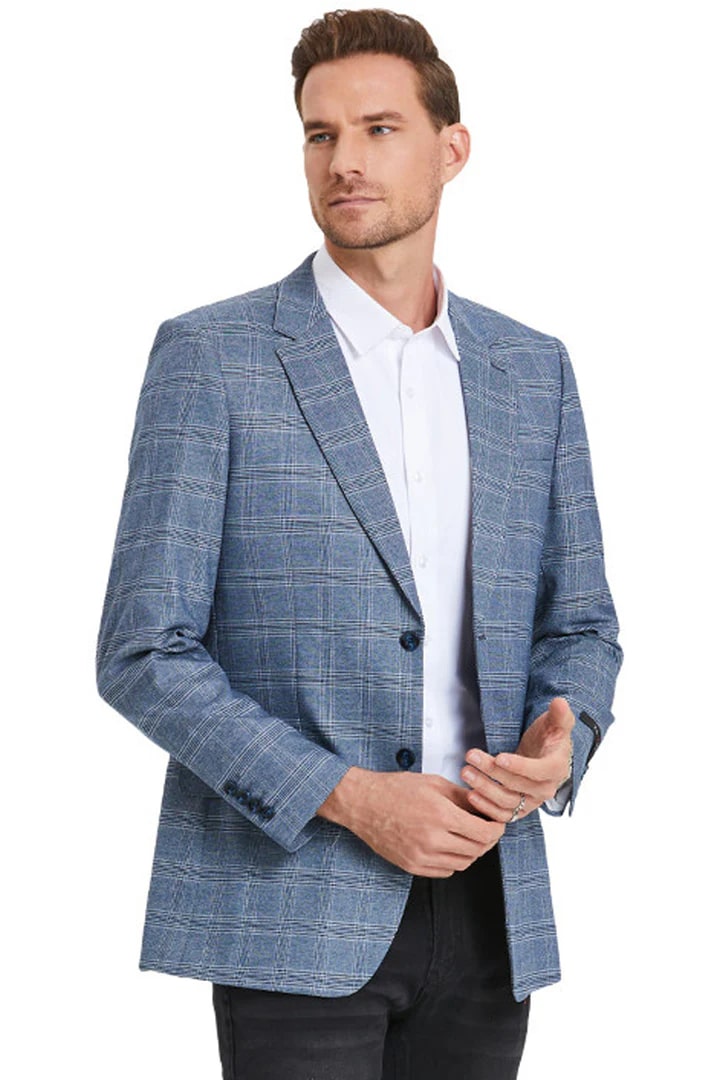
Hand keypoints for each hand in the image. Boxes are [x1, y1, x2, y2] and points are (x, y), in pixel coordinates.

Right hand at [318, 767, 504, 877]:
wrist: (362, 803)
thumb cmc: (395, 789)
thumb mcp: (434, 783)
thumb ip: (463, 797)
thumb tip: (485, 807)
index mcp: (441, 815)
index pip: (484, 833)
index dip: (496, 829)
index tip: (497, 824)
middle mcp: (432, 840)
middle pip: (477, 850)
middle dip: (487, 841)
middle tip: (486, 830)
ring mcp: (421, 856)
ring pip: (462, 864)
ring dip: (471, 852)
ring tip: (467, 837)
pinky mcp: (411, 866)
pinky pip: (444, 871)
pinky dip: (453, 861)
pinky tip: (449, 846)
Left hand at [460, 697, 574, 823]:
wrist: (544, 755)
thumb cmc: (549, 737)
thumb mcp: (556, 722)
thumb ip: (559, 714)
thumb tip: (560, 702)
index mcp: (557, 768)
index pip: (539, 771)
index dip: (519, 766)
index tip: (499, 757)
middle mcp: (545, 789)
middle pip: (517, 785)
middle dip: (492, 772)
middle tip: (471, 757)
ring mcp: (532, 802)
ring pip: (507, 801)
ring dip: (485, 788)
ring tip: (466, 772)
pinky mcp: (519, 810)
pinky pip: (503, 815)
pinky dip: (486, 808)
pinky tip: (471, 795)